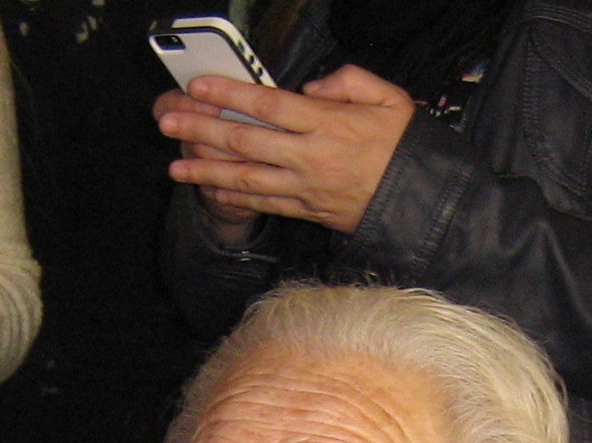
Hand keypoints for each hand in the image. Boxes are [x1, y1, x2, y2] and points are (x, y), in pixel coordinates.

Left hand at [155, 65, 415, 236]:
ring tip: (174, 166)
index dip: (229, 95)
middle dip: (202, 131)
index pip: (268, 106)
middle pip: (246, 141)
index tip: (198, 87)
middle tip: (168, 123)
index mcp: (328, 123)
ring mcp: (306, 187)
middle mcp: (310, 156)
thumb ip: (348, 82)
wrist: (424, 201)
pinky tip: (210, 190)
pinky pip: (263, 203)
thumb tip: (308, 87)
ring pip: (247, 177)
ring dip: (206, 171)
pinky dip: (233, 197)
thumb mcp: (390, 98)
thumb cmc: (406, 146)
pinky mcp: (307, 210)